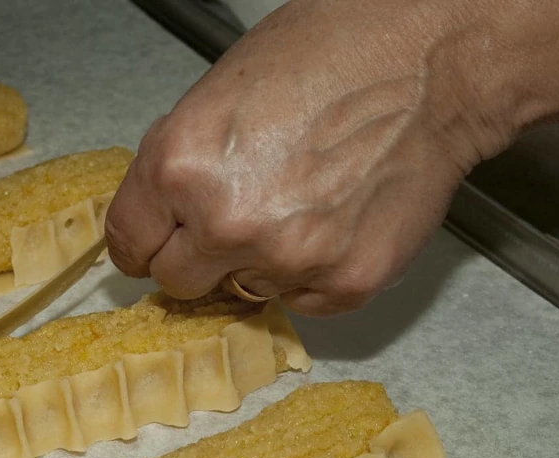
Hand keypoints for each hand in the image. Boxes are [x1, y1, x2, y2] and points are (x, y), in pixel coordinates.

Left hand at [105, 0, 509, 315]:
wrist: (429, 61)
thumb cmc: (332, 55)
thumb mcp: (218, 97)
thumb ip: (180, 167)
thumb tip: (161, 216)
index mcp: (180, 167)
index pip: (129, 244)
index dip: (142, 244)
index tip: (153, 248)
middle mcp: (226, 222)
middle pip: (178, 282)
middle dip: (196, 258)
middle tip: (231, 223)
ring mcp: (287, 259)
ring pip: (243, 291)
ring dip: (258, 262)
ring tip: (298, 204)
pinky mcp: (345, 282)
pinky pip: (303, 300)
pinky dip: (312, 272)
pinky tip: (333, 220)